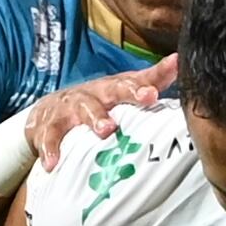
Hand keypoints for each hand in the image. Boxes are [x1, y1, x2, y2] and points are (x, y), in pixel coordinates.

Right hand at [18, 57, 168, 173]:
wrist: (49, 110)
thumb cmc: (96, 102)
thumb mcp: (121, 89)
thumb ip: (150, 80)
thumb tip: (179, 61)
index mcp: (111, 88)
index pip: (130, 83)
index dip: (141, 88)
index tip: (154, 94)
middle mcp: (91, 94)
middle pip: (106, 93)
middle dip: (122, 98)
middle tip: (132, 110)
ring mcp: (68, 109)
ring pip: (79, 112)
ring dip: (92, 120)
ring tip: (104, 131)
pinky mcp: (47, 125)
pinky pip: (48, 136)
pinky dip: (49, 149)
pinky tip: (52, 163)